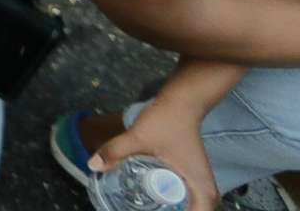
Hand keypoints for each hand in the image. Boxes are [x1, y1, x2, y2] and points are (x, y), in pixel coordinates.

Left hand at [93, 104, 216, 210]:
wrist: (183, 99)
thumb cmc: (168, 120)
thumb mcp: (140, 137)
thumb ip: (116, 151)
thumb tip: (93, 166)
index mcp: (203, 190)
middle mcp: (206, 190)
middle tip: (140, 208)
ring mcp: (200, 182)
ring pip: (190, 207)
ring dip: (172, 209)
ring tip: (143, 206)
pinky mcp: (192, 174)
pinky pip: (185, 196)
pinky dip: (171, 201)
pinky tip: (150, 198)